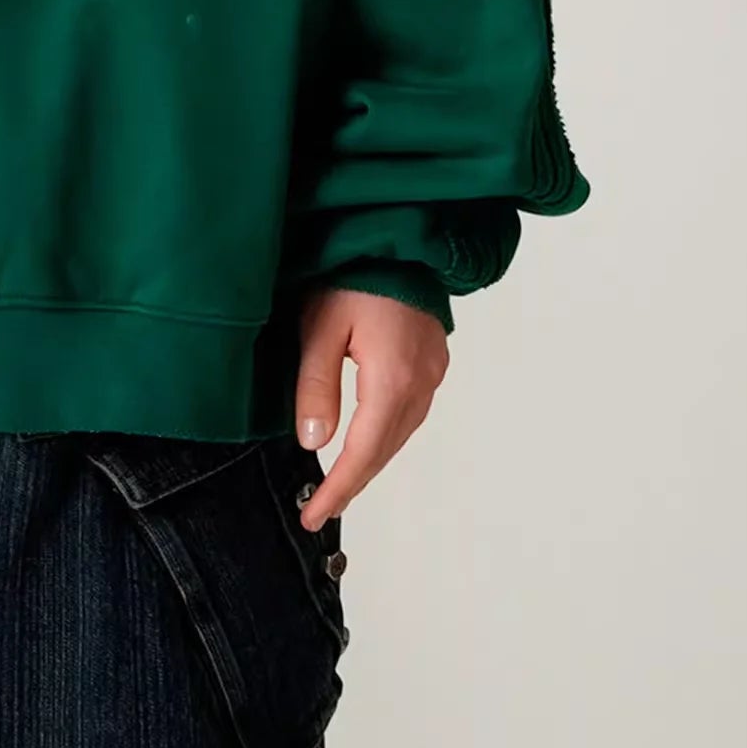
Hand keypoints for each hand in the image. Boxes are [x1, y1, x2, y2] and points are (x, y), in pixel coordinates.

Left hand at [292, 285, 448, 526]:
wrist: (400, 234)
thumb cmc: (355, 272)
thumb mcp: (320, 327)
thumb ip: (316, 387)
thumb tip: (313, 443)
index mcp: (394, 379)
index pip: (362, 452)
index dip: (337, 489)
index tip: (313, 514)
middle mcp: (422, 382)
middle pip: (385, 449)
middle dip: (353, 482)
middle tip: (318, 507)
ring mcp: (433, 372)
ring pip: (400, 434)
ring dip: (370, 460)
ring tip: (337, 482)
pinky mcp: (433, 361)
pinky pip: (410, 413)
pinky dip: (385, 435)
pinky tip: (365, 440)